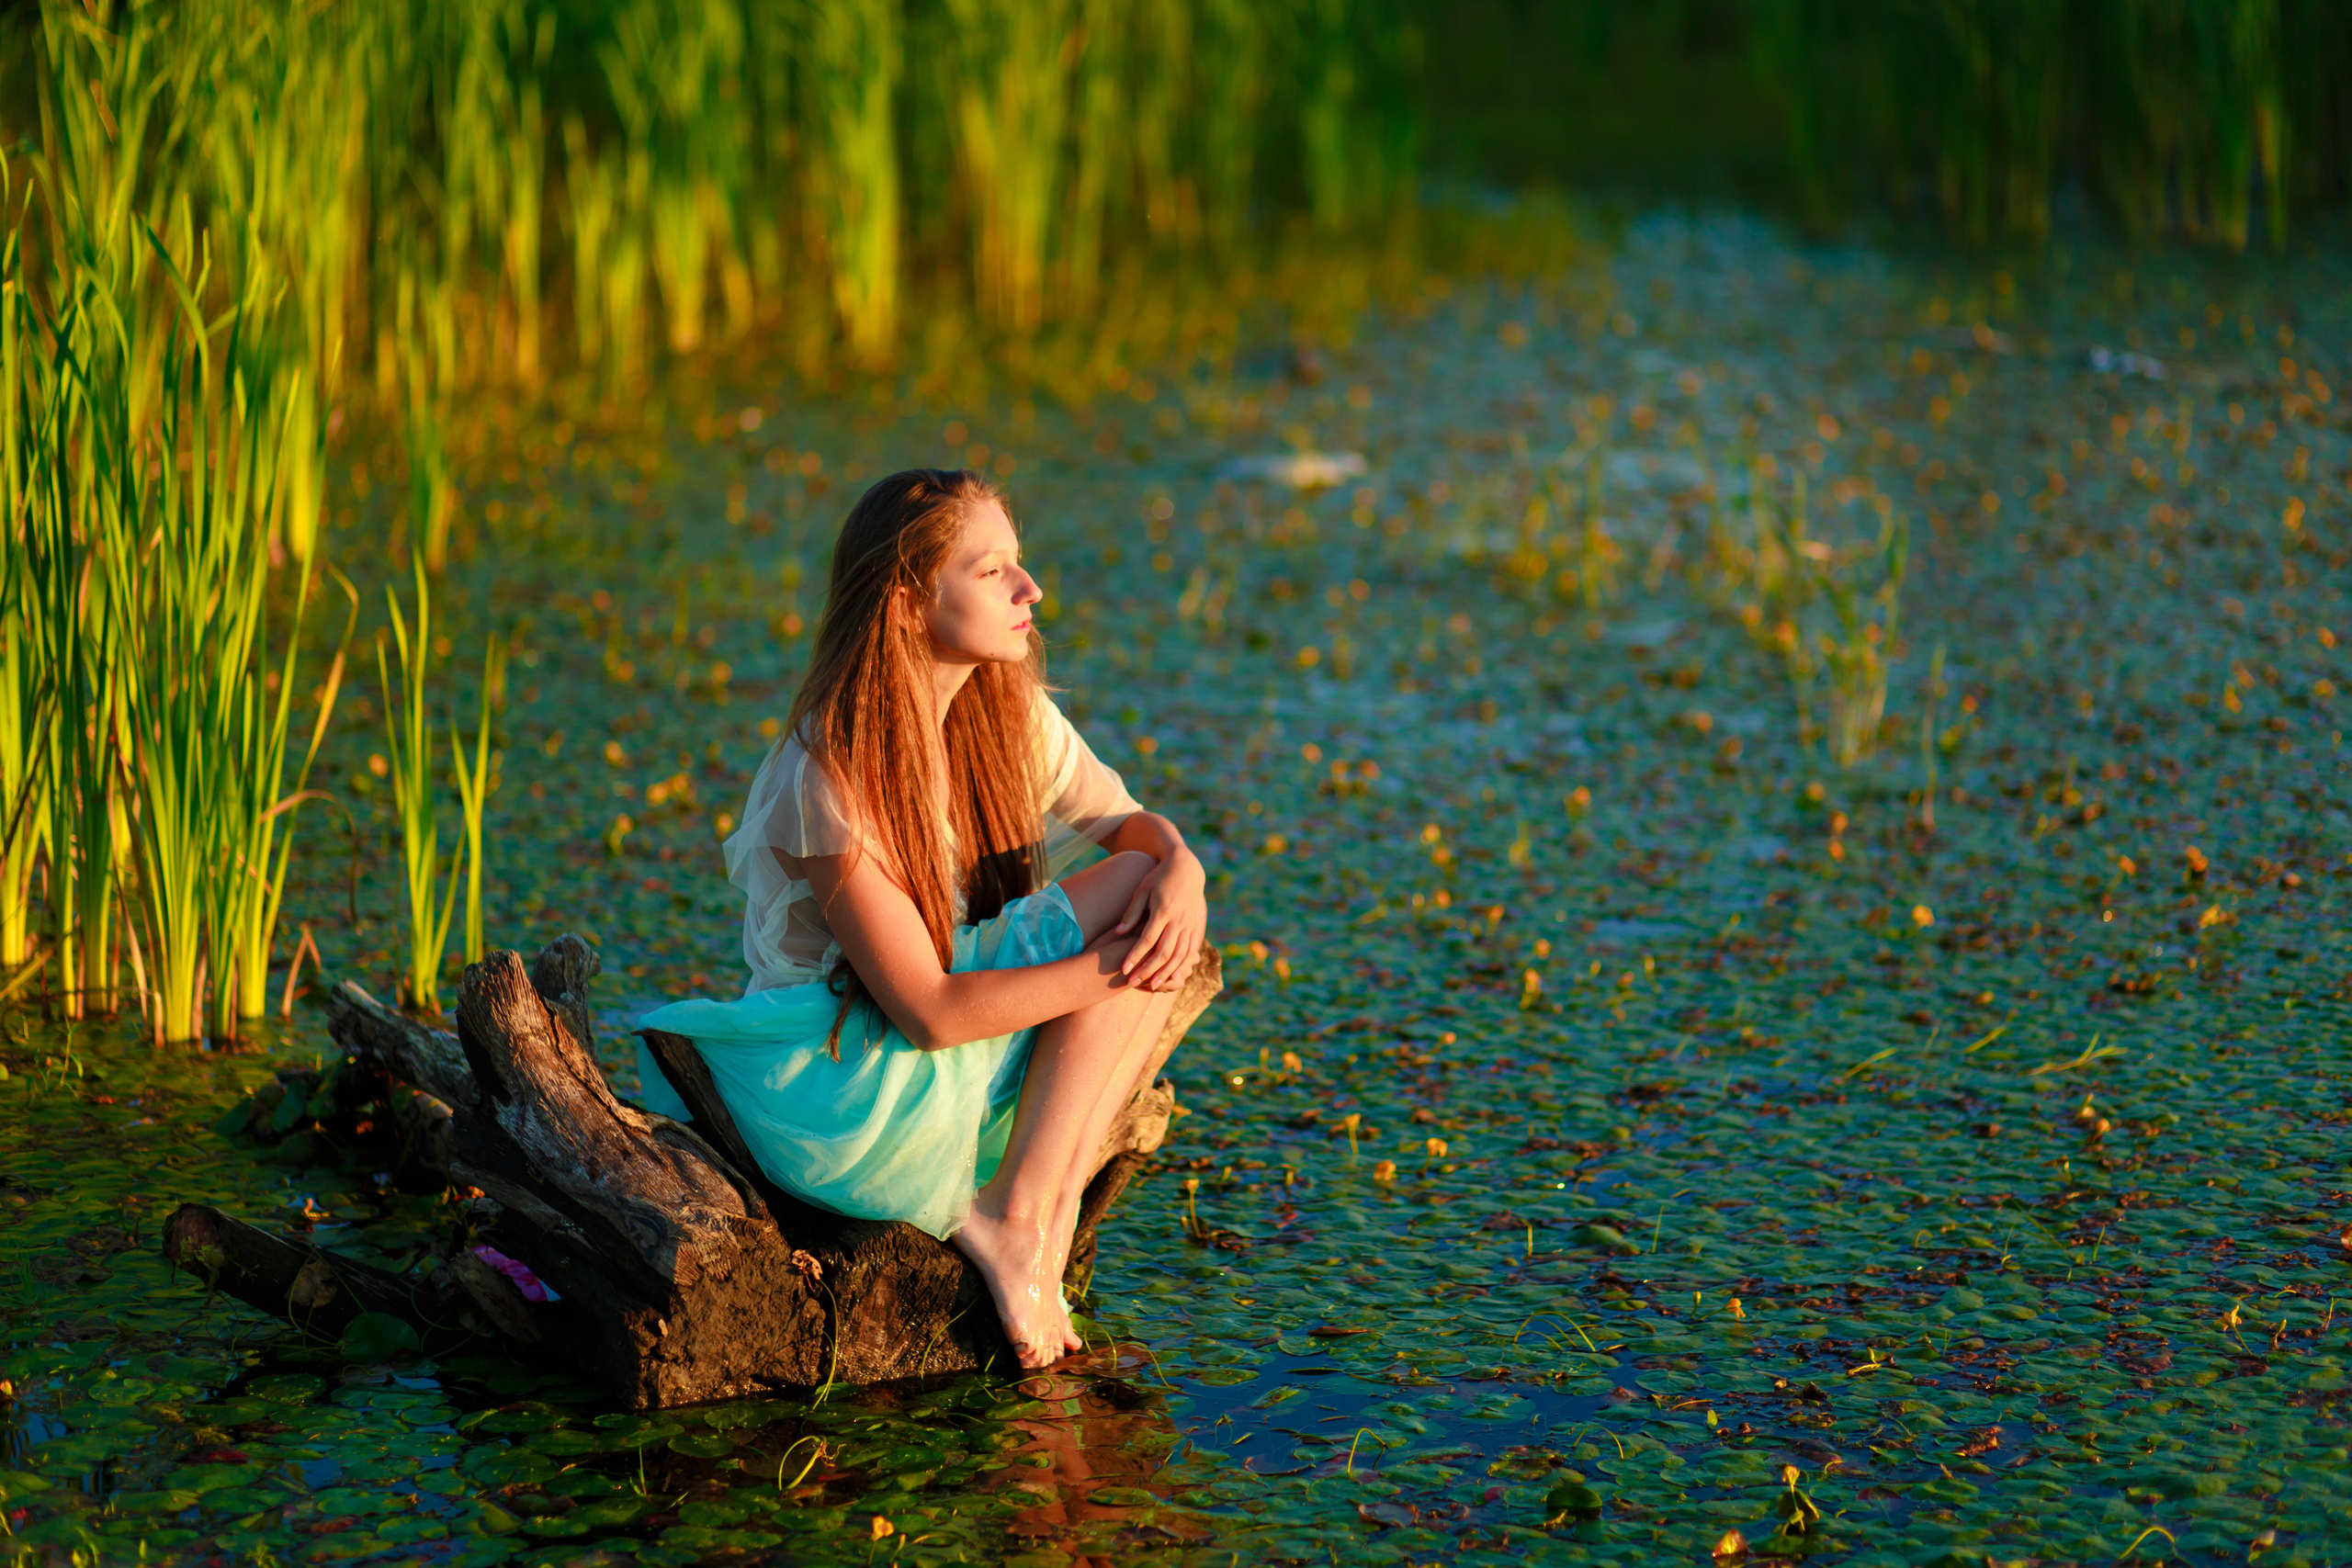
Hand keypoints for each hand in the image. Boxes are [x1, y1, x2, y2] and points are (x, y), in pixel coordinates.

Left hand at [1111, 849, 1206, 991]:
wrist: (1187, 868)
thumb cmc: (1159, 878)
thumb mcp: (1142, 890)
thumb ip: (1132, 913)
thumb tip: (1118, 933)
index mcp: (1163, 910)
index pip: (1147, 940)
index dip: (1135, 956)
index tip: (1123, 969)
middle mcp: (1179, 919)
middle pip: (1164, 952)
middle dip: (1148, 970)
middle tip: (1134, 983)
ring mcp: (1191, 923)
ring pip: (1180, 955)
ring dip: (1166, 972)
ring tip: (1154, 986)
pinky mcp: (1199, 926)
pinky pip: (1193, 950)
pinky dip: (1184, 965)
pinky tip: (1175, 976)